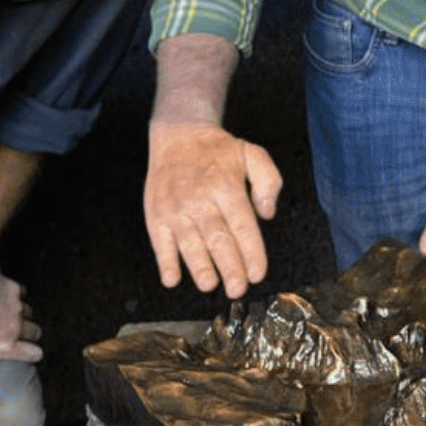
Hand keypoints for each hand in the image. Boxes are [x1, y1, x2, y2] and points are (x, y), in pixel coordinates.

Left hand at [0, 268, 43, 392]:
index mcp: (5, 346)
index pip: (35, 354)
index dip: (31, 353)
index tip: (22, 351)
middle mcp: (16, 327)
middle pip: (36, 331)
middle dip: (27, 333)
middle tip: (10, 332)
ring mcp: (17, 305)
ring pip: (29, 312)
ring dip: (20, 314)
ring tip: (3, 314)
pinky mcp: (13, 287)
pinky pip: (21, 293)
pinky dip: (13, 295)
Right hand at [145, 120, 280, 296]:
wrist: (179, 135)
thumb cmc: (219, 151)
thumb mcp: (252, 153)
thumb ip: (268, 181)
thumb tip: (267, 214)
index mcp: (226, 186)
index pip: (242, 225)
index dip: (251, 252)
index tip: (258, 274)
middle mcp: (200, 199)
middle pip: (217, 240)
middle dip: (229, 268)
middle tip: (238, 290)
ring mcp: (176, 209)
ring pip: (190, 245)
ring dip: (200, 268)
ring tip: (211, 285)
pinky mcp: (157, 215)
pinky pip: (161, 243)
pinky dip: (165, 262)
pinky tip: (172, 279)